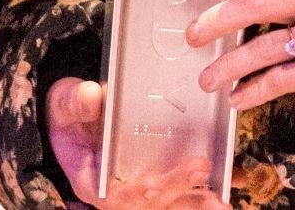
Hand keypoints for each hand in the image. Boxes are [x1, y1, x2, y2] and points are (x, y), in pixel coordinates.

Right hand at [46, 78, 220, 208]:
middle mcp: (117, 192)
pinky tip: (230, 181)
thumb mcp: (63, 103)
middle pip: (148, 202)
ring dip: (196, 202)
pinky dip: (205, 190)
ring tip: (221, 199)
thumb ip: (76, 102)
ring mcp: (138, 191)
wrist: (75, 120)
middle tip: (199, 168)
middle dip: (175, 188)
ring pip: (169, 204)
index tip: (152, 184)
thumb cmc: (70, 115)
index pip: (113, 195)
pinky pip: (182, 194)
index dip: (134, 192)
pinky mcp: (156, 184)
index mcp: (91, 179)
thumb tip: (93, 95)